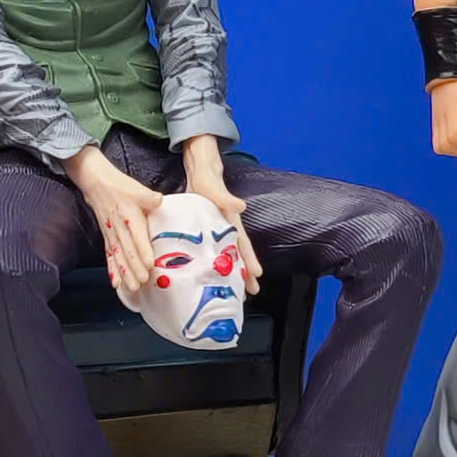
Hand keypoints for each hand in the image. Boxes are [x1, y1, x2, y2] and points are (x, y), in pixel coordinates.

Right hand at [68, 147, 166, 287]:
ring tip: (132, 288)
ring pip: (118, 256)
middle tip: (143, 282)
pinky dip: (112, 270)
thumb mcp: (137, 188)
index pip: (136, 235)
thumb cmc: (120, 186)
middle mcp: (119, 227)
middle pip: (127, 250)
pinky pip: (109, 256)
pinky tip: (116, 283)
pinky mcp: (107, 237)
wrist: (96, 183)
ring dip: (125, 273)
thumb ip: (149, 197)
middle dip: (135, 268)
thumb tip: (160, 201)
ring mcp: (112, 234)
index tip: (149, 264)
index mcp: (129, 215)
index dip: (142, 250)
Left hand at [182, 136, 261, 293]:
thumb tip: (241, 207)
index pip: (242, 243)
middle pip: (239, 251)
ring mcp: (218, 225)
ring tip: (237, 286)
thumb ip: (224, 196)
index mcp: (230, 218)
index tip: (257, 276)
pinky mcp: (209, 225)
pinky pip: (216, 245)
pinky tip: (214, 268)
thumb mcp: (211, 184)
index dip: (249, 260)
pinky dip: (218, 258)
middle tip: (250, 292)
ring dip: (233, 267)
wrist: (199, 163)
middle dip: (246, 271)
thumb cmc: (206, 174)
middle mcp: (227, 224)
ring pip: (229, 250)